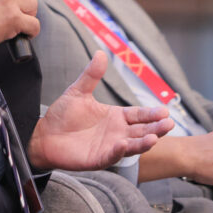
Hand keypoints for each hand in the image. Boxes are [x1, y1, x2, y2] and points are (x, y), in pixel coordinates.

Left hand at [28, 51, 173, 169]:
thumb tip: (100, 53)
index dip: (151, 114)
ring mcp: (109, 147)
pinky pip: (111, 156)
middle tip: (169, 124)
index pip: (138, 115)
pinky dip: (119, 151)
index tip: (164, 111)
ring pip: (131, 145)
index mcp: (115, 117)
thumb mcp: (78, 91)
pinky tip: (124, 145)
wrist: (43, 134)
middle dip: (155, 128)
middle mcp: (116, 132)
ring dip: (143, 142)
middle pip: (141, 131)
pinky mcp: (98, 159)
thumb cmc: (62, 115)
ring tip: (154, 138)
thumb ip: (91, 75)